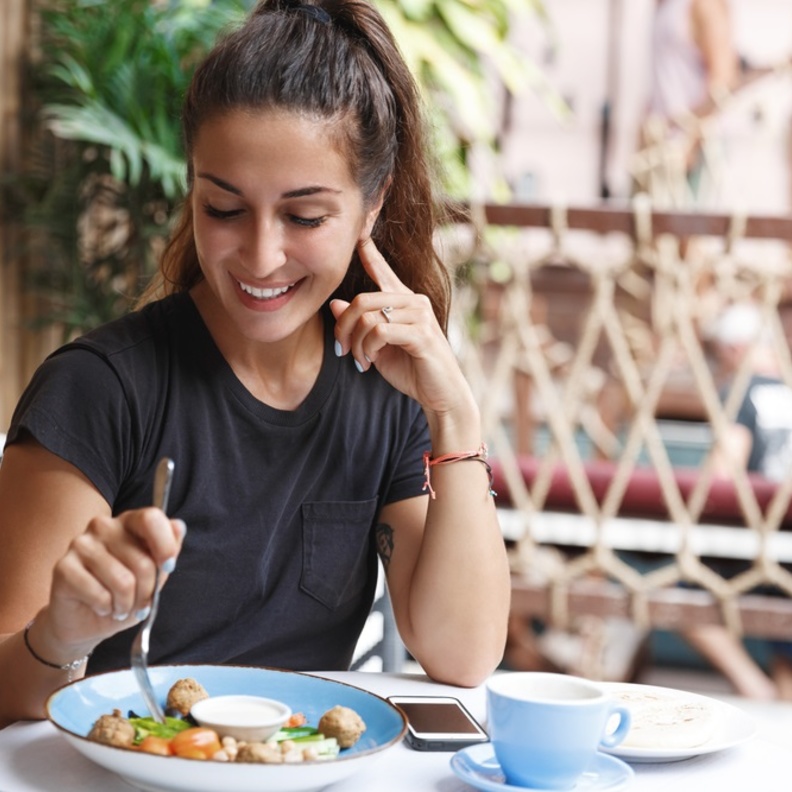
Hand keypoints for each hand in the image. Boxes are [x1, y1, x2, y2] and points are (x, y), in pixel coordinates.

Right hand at [42, 509, 184, 653]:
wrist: (84, 620)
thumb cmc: (123, 593)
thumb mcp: (153, 574)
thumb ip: (168, 550)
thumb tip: (179, 526)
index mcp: (128, 521)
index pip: (151, 518)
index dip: (165, 545)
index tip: (168, 567)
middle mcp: (103, 526)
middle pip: (143, 560)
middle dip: (147, 592)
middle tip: (140, 604)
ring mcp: (81, 544)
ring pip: (123, 581)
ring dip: (127, 604)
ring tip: (120, 607)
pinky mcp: (63, 567)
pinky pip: (100, 594)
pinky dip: (107, 608)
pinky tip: (101, 607)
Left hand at [330, 237, 475, 425]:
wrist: (440, 395)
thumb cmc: (411, 370)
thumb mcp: (377, 346)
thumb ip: (359, 325)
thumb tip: (335, 303)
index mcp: (404, 301)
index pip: (382, 271)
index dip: (369, 251)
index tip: (358, 231)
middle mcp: (414, 302)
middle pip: (363, 299)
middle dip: (344, 327)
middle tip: (342, 349)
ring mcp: (420, 316)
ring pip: (368, 316)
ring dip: (355, 343)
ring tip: (360, 360)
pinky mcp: (422, 333)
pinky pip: (379, 331)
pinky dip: (367, 349)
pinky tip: (370, 362)